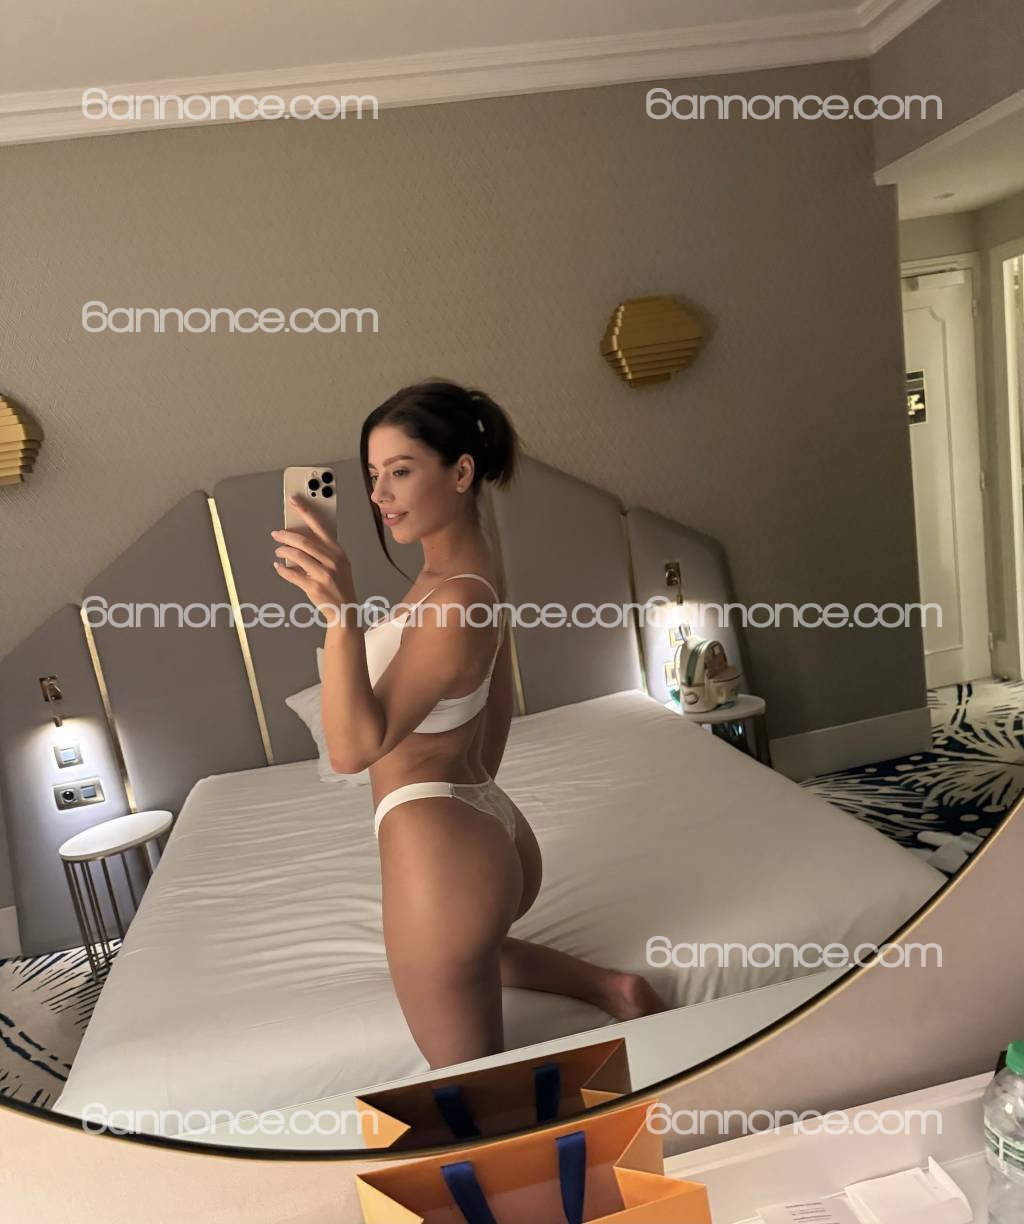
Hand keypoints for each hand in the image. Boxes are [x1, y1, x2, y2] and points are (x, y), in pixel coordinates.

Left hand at [271, 497, 354, 620]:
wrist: (344, 610)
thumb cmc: (340, 585)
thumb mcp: (339, 564)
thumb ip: (323, 550)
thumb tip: (299, 538)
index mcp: (338, 551)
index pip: (319, 525)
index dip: (305, 511)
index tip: (293, 500)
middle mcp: (332, 561)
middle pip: (303, 541)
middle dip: (286, 535)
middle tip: (276, 534)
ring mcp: (323, 574)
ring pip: (296, 556)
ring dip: (283, 551)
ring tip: (278, 550)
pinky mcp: (314, 587)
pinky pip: (292, 574)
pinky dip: (282, 569)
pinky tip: (279, 566)